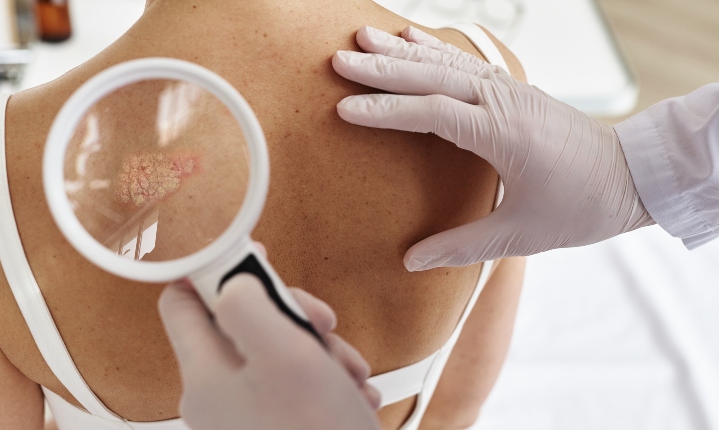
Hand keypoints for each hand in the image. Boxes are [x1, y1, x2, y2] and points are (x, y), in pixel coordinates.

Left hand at [158, 270, 380, 428]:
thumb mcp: (284, 352)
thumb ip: (247, 304)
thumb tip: (233, 281)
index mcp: (204, 376)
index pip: (179, 302)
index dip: (213, 270)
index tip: (255, 258)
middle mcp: (216, 398)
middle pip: (240, 324)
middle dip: (289, 315)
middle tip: (323, 324)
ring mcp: (244, 417)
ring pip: (275, 353)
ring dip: (317, 349)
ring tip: (350, 372)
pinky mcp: (273, 428)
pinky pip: (292, 386)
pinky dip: (324, 380)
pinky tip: (353, 393)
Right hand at [332, 26, 653, 269]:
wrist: (632, 177)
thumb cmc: (581, 207)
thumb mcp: (520, 235)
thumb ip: (462, 246)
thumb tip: (410, 260)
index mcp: (503, 134)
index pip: (431, 114)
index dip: (385, 111)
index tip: (344, 109)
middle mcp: (504, 103)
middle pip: (432, 77)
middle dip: (382, 68)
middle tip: (339, 59)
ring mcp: (510, 91)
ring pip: (446, 63)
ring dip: (401, 50)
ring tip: (362, 37)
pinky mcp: (514, 90)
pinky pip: (465, 63)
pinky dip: (434, 49)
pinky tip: (411, 38)